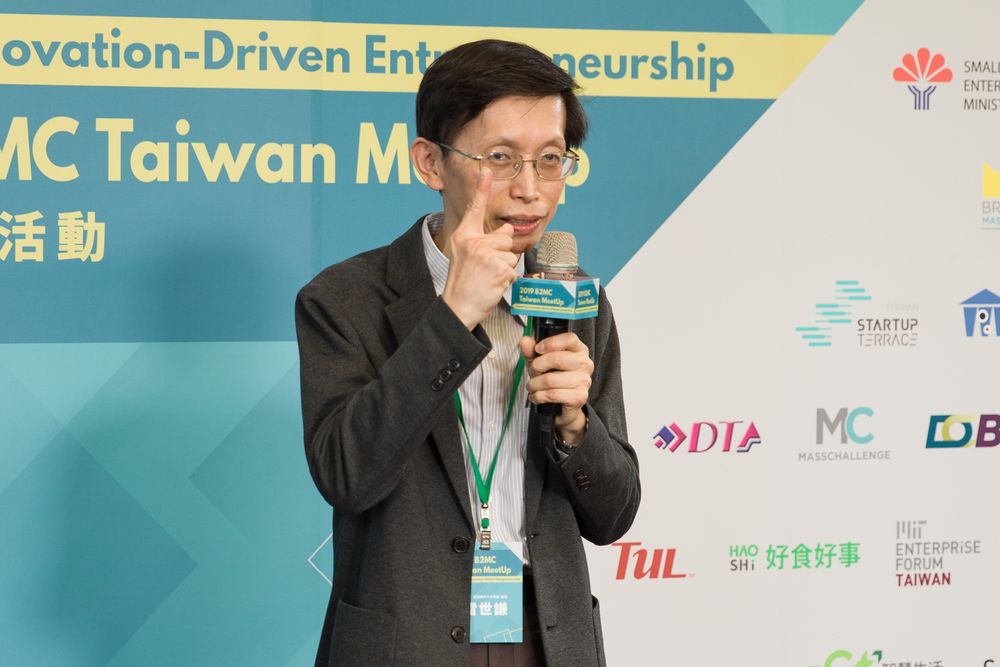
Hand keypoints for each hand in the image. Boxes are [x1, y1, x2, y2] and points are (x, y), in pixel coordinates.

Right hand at [442, 169, 518, 329]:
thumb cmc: (462, 280)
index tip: (486, 170)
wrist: (458, 306)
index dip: (481, 189)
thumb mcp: (462, 253)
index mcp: (464, 236)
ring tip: (488, 277)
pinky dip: (506, 279)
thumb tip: (507, 230)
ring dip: (504, 268)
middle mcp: (474, 242)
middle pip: (505, 236)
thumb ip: (481, 239)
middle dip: (501, 252)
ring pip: (511, 254)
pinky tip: (492, 285)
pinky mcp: (499, 269)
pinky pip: (513, 269)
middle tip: (485, 268)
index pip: (474, 209)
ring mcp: (487, 255)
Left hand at [520, 332, 592, 443]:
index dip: (551, 342)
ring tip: (532, 386)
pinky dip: (538, 396)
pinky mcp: (579, 397)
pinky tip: (536, 396)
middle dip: (537, 366)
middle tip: (532, 372)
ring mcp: (584, 381)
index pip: (570, 338)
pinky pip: (552, 394)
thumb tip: (524, 341)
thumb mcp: (540, 362)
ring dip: (534, 384)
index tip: (537, 349)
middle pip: (556, 358)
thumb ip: (531, 351)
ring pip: (550, 379)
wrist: (562, 407)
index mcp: (579, 350)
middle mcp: (585, 364)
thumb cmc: (553, 379)